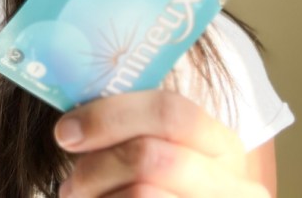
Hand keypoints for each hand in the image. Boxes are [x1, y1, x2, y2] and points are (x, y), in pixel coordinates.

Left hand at [54, 90, 269, 197]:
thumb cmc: (157, 188)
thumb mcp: (157, 151)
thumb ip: (131, 128)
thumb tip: (72, 121)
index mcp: (221, 145)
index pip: (170, 111)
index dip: (110, 117)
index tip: (66, 132)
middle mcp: (236, 185)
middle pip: (150, 157)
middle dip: (97, 166)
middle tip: (71, 181)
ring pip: (142, 193)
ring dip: (96, 194)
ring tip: (80, 196)